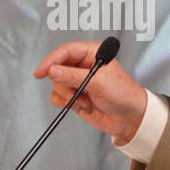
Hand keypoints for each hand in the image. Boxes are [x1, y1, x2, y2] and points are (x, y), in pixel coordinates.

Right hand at [33, 39, 147, 143]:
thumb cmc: (123, 95)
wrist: (129, 119)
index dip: (51, 60)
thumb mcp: (97, 83)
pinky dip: (66, 102)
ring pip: (57, 84)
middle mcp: (83, 65)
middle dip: (64, 83)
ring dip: (68, 95)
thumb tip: (52, 71)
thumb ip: (72, 76)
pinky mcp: (76, 95)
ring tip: (84, 100)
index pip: (65, 51)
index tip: (40, 72)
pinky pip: (58, 96)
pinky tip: (81, 105)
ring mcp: (78, 81)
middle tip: (74, 92)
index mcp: (92, 53)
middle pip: (58, 68)